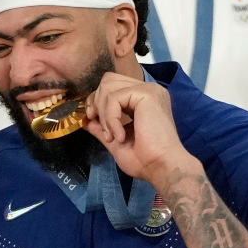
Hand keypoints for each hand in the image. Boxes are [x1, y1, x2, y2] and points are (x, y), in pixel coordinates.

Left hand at [83, 72, 199, 187]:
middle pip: (108, 80)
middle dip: (97, 103)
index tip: (92, 120)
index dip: (97, 100)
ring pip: (109, 87)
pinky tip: (120, 136)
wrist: (161, 167)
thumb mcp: (115, 141)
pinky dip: (110, 119)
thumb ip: (101, 128)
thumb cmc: (144, 160)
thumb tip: (86, 120)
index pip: (112, 85)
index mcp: (143, 99)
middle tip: (102, 128)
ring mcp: (149, 90)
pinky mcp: (147, 94)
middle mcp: (148, 90)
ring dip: (103, 114)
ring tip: (112, 136)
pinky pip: (114, 98)